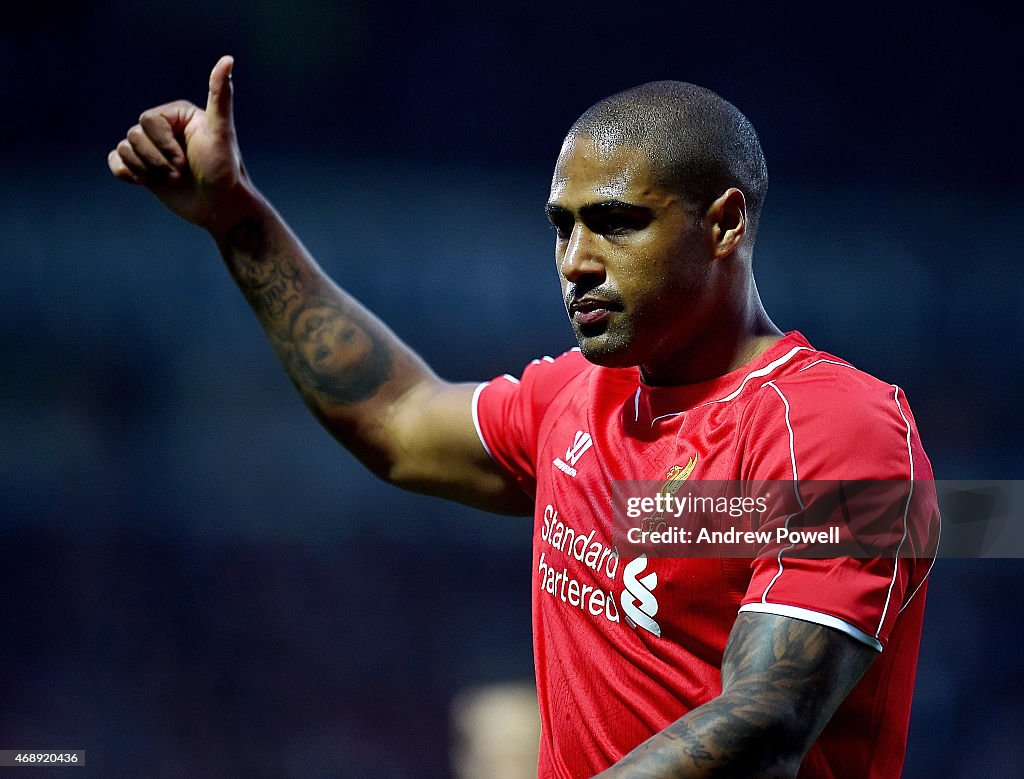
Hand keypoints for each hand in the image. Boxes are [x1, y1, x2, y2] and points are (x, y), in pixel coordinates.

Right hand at [107, 56, 245, 229]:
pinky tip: (145, 182)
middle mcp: (163, 129)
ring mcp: (152, 149)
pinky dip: (126, 173)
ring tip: (172, 180)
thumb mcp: (222, 132)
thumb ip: (220, 97)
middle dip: (156, 160)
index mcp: (176, 114)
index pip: (148, 120)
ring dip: (147, 171)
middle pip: (134, 135)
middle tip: (180, 173)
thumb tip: (228, 59)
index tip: (185, 160)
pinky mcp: (142, 169)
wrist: (220, 207)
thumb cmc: (224, 170)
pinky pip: (115, 162)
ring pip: (125, 150)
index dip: (163, 144)